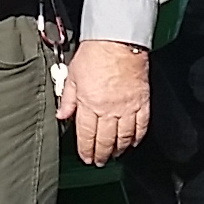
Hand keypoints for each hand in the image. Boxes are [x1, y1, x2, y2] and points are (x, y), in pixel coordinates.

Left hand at [56, 39, 151, 165]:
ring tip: (114, 155)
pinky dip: (137, 137)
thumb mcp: (72, 75)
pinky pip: (141, 126)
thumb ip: (68, 99)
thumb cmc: (94, 53)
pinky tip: (132, 142)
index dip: (86, 150)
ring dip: (118, 149)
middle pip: (105, 140)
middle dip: (101, 155)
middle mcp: (108, 110)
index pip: (86, 135)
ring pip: (123, 137)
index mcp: (89, 104)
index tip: (86, 157)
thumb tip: (61, 115)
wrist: (119, 40)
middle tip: (99, 162)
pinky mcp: (142, 102)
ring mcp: (127, 108)